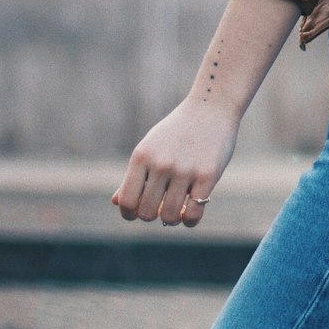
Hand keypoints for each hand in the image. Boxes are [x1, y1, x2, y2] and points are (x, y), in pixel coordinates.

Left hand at [111, 94, 240, 228]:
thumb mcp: (151, 147)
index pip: (126, 201)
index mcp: (142, 156)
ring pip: (169, 216)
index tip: (136, 212)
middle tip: (160, 208)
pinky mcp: (207, 175)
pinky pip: (193, 214)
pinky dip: (189, 221)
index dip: (129, 213)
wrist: (211, 107)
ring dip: (171, 219)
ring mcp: (184, 170)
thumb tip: (116, 202)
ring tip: (176, 211)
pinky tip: (190, 213)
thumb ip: (135, 175)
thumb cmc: (178, 131)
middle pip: (146, 212)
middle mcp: (161, 163)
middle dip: (151, 216)